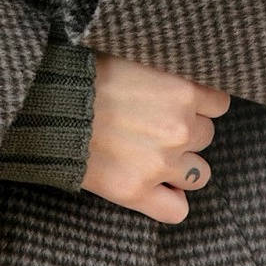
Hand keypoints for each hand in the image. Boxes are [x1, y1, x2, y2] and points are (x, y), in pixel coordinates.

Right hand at [82, 53, 231, 222]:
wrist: (47, 104)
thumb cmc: (84, 72)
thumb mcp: (133, 55)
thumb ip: (164, 72)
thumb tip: (177, 80)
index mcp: (182, 89)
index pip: (218, 104)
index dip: (198, 105)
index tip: (178, 105)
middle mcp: (179, 127)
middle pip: (206, 137)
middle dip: (184, 133)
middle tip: (153, 127)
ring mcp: (160, 163)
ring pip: (199, 174)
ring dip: (181, 167)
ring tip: (152, 157)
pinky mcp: (136, 191)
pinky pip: (177, 210)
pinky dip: (170, 202)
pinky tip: (155, 189)